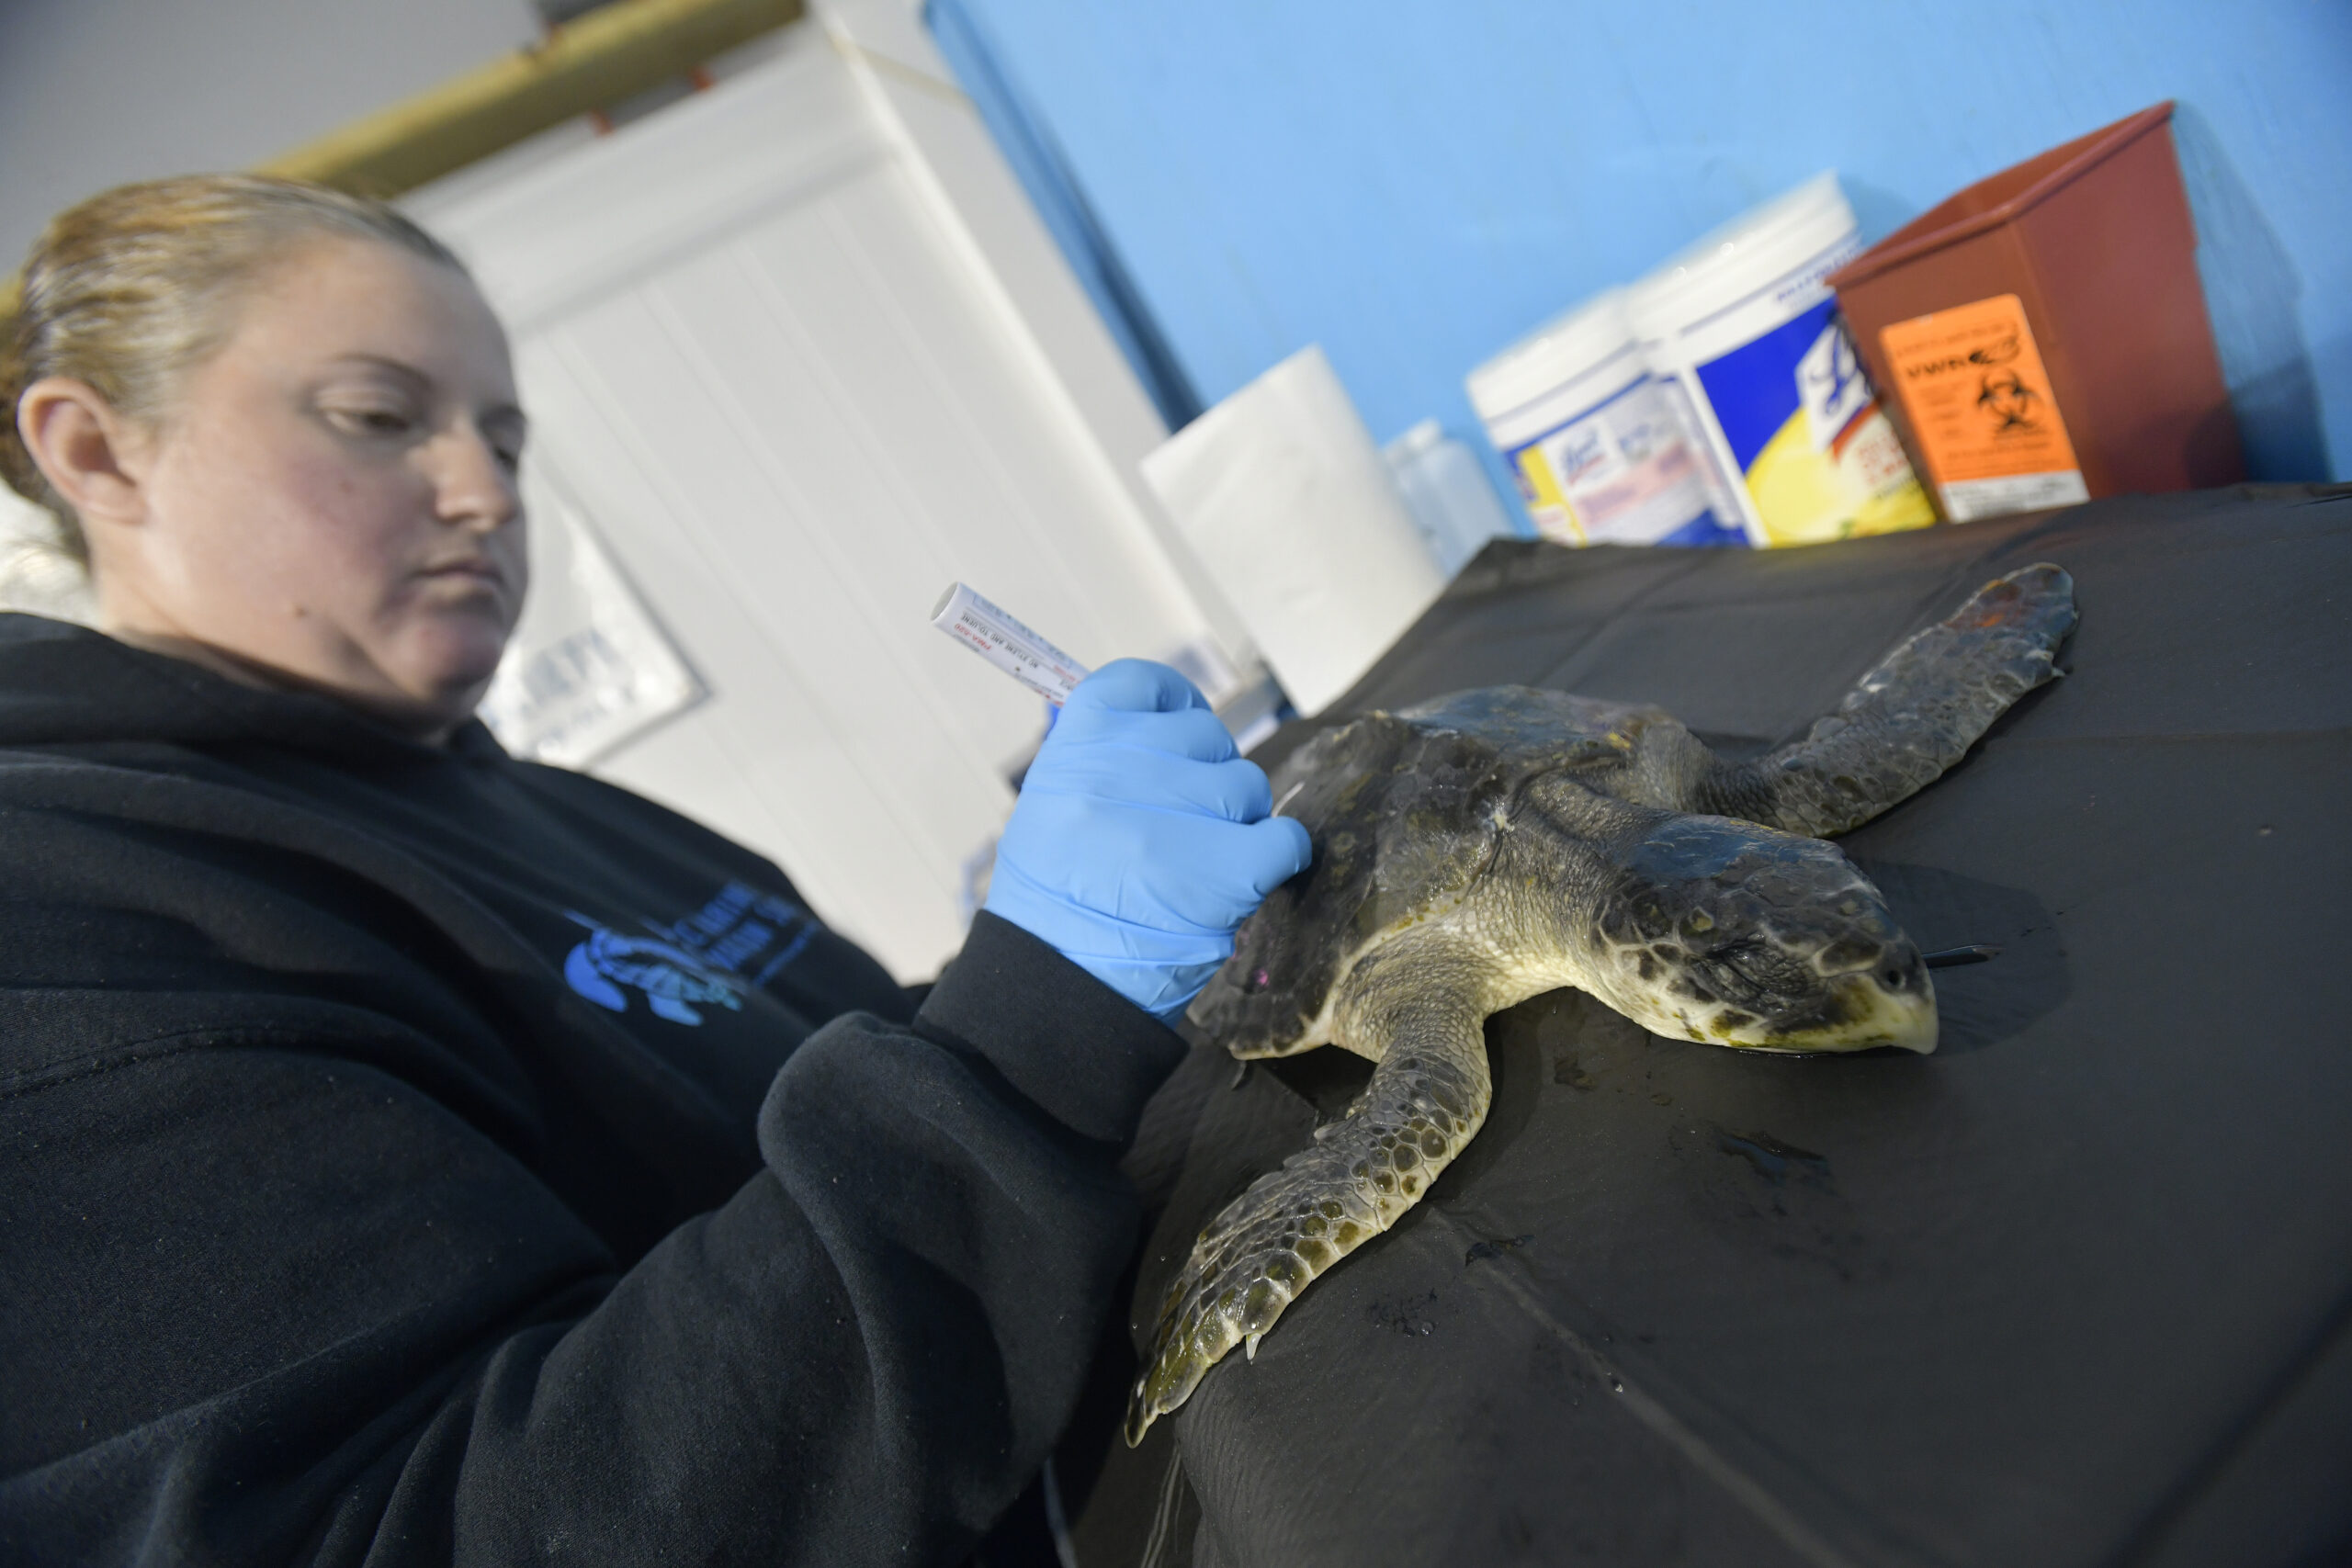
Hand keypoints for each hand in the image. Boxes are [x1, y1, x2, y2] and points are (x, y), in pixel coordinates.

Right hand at [985, 660, 1311, 1019]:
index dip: (1174, 705)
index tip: (1181, 731)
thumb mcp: (1051, 805)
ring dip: (1238, 822)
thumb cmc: (1056, 898)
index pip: (1143, 684)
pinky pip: (1283, 837)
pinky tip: (1254, 873)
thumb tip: (1162, 716)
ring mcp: (1172, 821)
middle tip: (1185, 825)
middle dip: (1207, 778)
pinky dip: (1280, 855)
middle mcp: (1120, 771)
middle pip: (1206, 737)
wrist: (1055, 985)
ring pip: (1247, 785)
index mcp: (1074, 746)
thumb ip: (1101, 755)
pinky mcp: (1223, 872)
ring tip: (1201, 862)